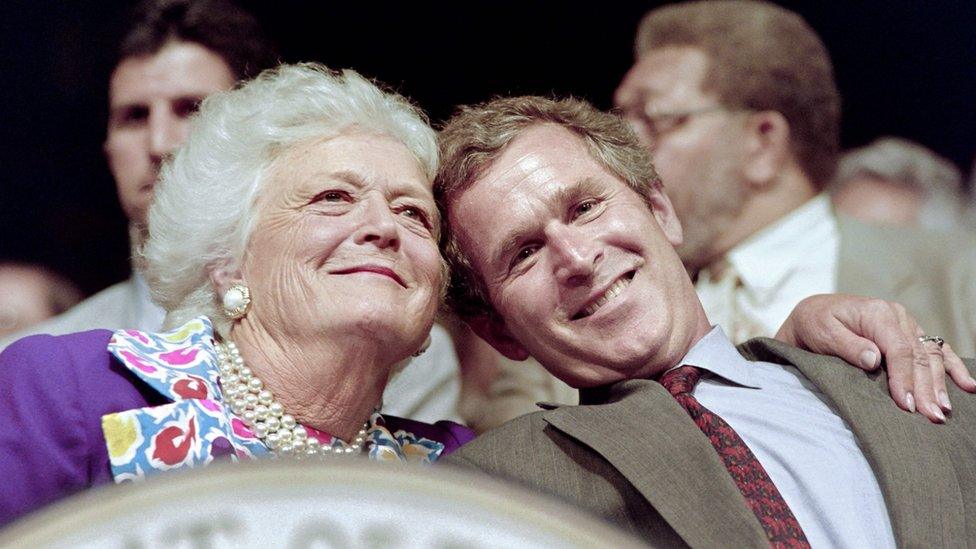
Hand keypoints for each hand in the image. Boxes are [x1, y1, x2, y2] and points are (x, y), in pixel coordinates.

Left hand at [775, 294, 975, 422]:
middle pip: (918, 356)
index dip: (905, 379)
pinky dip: (953, 368)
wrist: (815, 313)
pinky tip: (968, 386)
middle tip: (930, 417)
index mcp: (877, 313)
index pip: (898, 350)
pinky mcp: (911, 334)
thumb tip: (873, 360)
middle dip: (925, 389)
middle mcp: (898, 316)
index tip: (907, 405)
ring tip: (943, 411)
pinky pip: (938, 350)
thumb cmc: (816, 323)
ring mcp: (908, 324)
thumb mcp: (823, 332)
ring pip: (931, 356)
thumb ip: (848, 346)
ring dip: (939, 385)